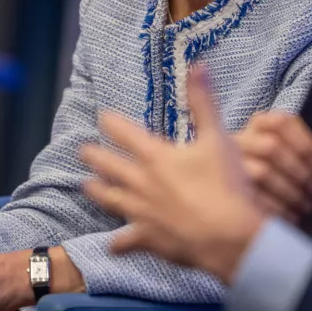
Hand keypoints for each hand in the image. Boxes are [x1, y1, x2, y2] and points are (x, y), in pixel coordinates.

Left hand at [80, 67, 265, 283]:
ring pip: (112, 200)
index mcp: (156, 157)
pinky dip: (118, 243)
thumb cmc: (225, 185)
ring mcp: (142, 214)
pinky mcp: (149, 240)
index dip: (112, 123)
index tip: (102, 116)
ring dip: (98, 191)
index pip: (126, 134)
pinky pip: (127, 242)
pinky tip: (111, 245)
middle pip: (111, 167)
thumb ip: (204, 102)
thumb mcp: (218, 137)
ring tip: (85, 185)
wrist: (229, 236)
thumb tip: (198, 65)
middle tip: (82, 150)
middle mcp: (142, 184)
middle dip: (96, 156)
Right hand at [235, 112, 311, 230]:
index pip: (281, 121)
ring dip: (290, 191)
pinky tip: (290, 216)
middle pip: (270, 146)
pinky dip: (277, 208)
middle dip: (299, 171)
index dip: (304, 143)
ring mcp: (229, 168)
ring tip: (305, 205)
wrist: (283, 228)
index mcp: (264, 127)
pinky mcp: (227, 195)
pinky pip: (253, 197)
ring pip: (261, 172)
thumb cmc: (300, 192)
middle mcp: (241, 141)